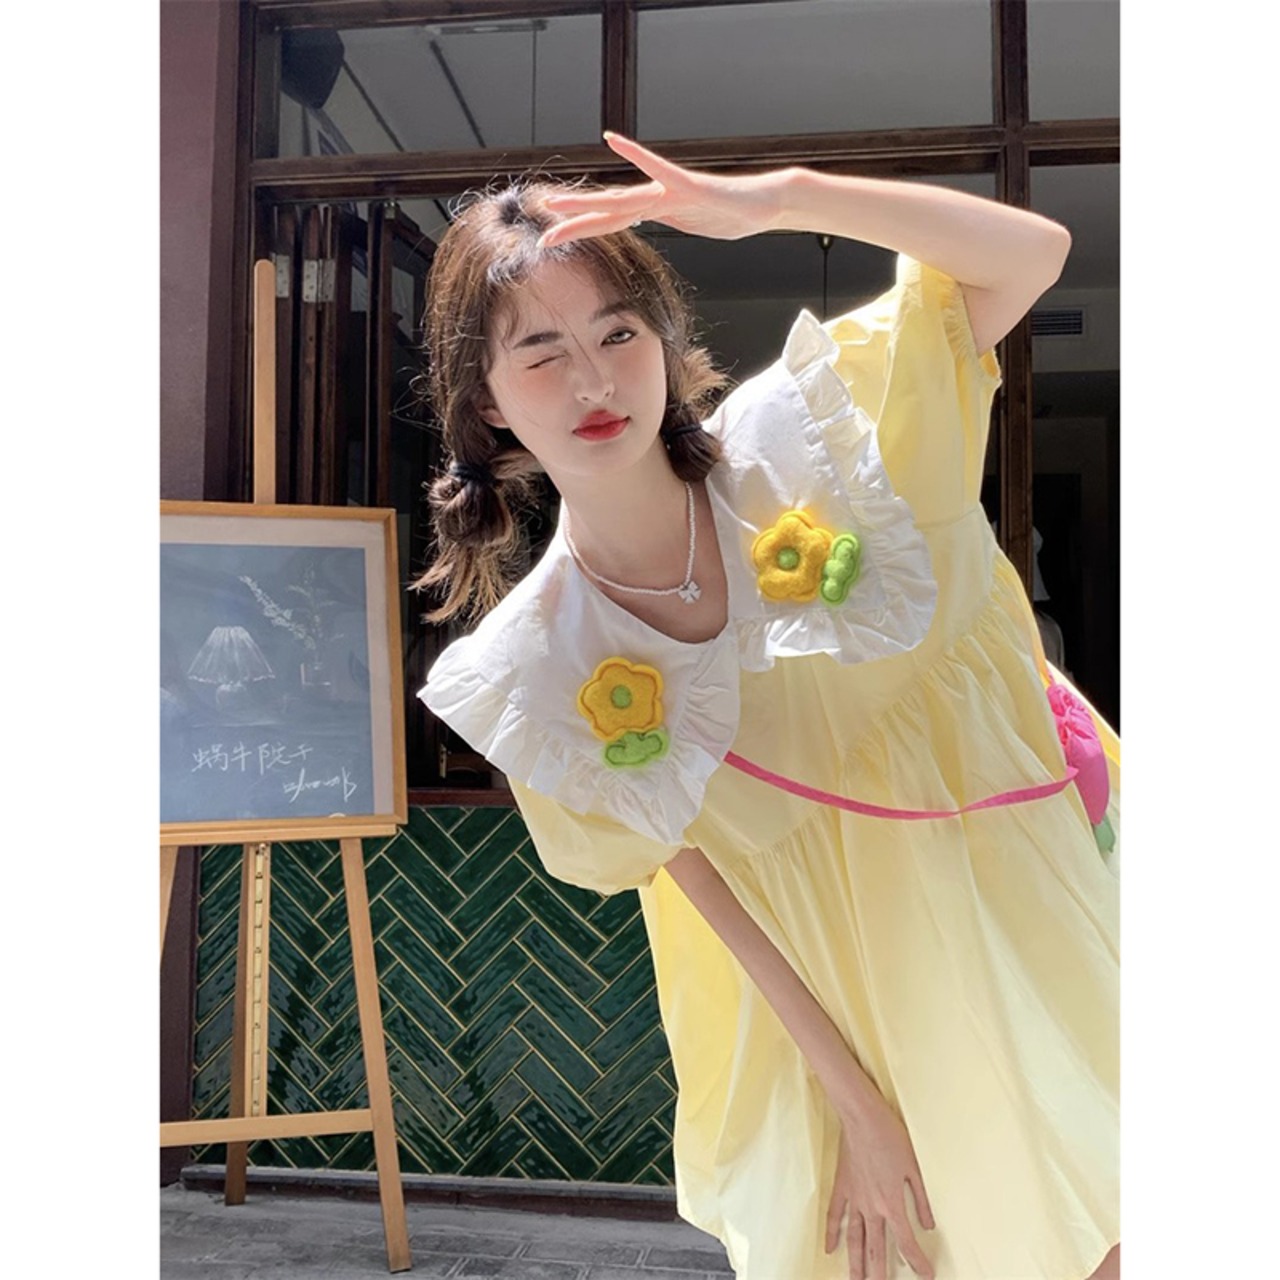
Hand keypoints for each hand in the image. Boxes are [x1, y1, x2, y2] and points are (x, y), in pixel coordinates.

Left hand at [537, 132, 787, 247]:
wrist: (764, 204)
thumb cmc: (733, 214)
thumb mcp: (694, 226)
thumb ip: (675, 221)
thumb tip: (662, 222)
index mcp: (656, 211)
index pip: (612, 221)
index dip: (581, 228)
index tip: (552, 236)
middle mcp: (656, 199)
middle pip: (608, 211)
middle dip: (574, 219)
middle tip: (541, 224)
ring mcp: (669, 192)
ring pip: (622, 199)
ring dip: (588, 203)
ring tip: (556, 203)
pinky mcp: (688, 187)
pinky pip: (657, 169)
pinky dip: (636, 154)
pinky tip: (614, 139)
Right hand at [826, 1102, 935, 1279]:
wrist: (861, 1116)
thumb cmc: (889, 1136)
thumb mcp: (914, 1167)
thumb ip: (921, 1199)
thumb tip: (928, 1224)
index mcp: (891, 1203)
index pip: (906, 1243)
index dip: (917, 1262)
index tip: (925, 1275)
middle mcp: (871, 1207)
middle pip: (876, 1249)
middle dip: (880, 1274)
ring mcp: (853, 1198)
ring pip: (854, 1240)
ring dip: (855, 1265)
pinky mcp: (841, 1187)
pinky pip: (834, 1216)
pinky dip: (832, 1234)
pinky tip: (830, 1249)